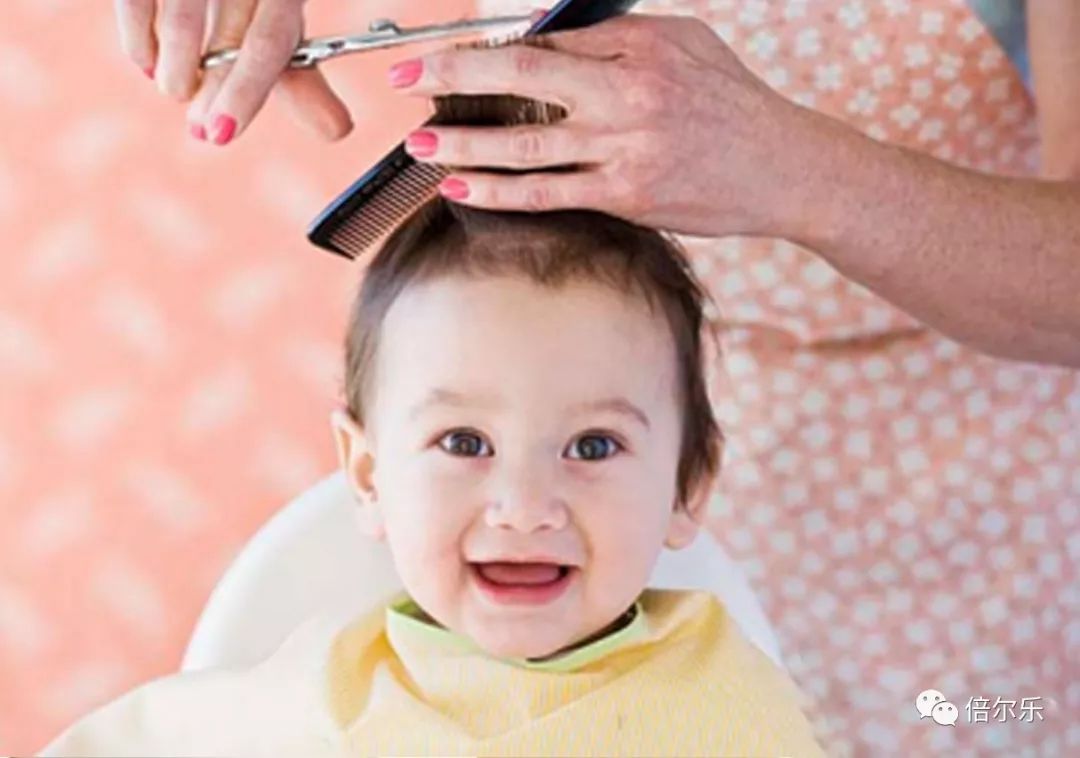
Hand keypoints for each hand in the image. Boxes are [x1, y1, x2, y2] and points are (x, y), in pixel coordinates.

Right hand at [114, 0, 352, 143]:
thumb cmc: (252, 0)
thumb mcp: (279, 27)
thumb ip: (302, 81)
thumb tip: (338, 131)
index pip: (271, 41)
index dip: (246, 91)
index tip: (221, 133)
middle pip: (228, 34)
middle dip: (214, 90)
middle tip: (205, 130)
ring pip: (182, 16)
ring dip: (176, 68)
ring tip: (176, 91)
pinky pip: (134, 1)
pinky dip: (139, 41)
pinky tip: (148, 63)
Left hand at [389, 13, 815, 237]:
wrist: (783, 167)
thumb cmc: (733, 103)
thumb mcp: (686, 45)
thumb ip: (618, 39)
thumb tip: (552, 38)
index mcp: (637, 47)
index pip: (546, 41)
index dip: (485, 46)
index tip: (440, 54)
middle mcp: (626, 93)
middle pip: (522, 76)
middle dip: (454, 74)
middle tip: (405, 80)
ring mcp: (623, 148)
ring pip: (527, 142)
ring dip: (466, 141)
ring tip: (422, 143)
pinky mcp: (625, 195)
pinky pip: (550, 191)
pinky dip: (501, 189)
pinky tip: (464, 185)